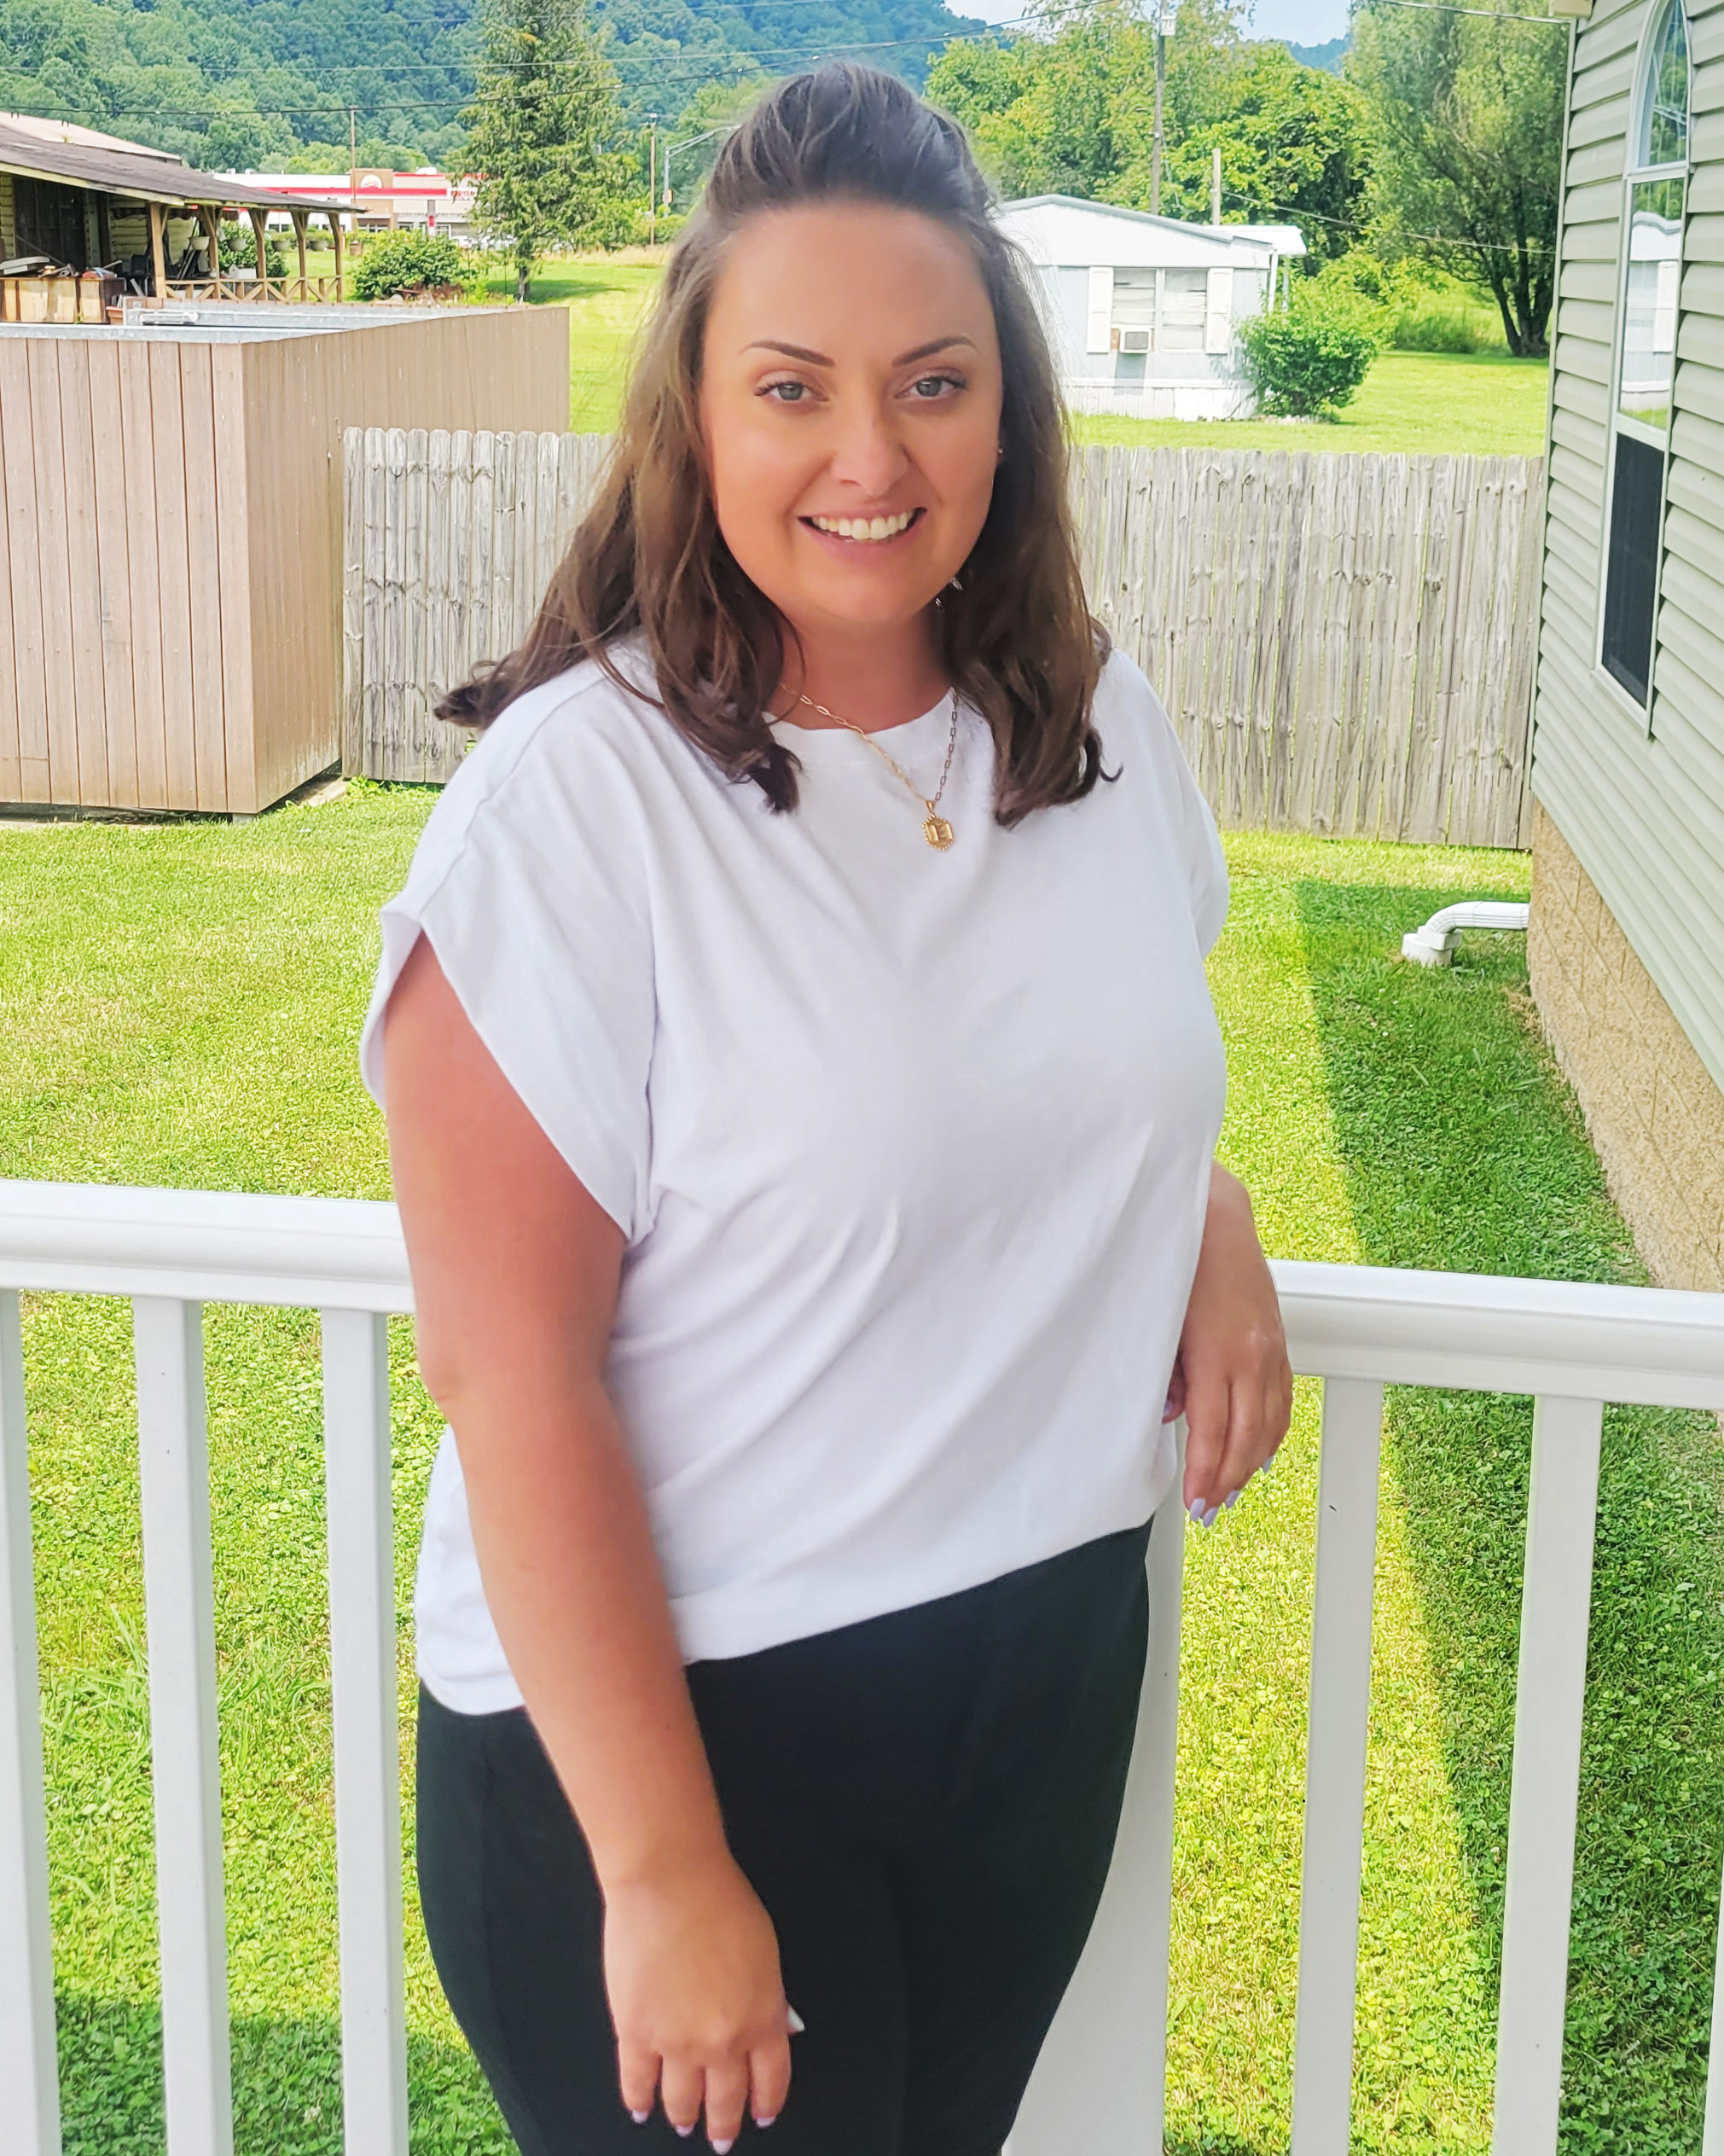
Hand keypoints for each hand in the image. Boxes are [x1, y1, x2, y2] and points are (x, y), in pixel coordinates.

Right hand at [606, 1851, 791, 2147]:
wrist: (671, 1882)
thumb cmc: (719, 1901)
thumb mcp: (765, 1952)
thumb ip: (766, 1997)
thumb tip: (767, 2024)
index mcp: (763, 2018)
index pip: (770, 2081)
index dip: (765, 2104)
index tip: (761, 2115)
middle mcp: (722, 2041)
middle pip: (726, 2100)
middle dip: (724, 2124)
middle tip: (721, 2137)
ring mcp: (676, 2043)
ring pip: (682, 2101)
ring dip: (684, 2117)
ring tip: (683, 2123)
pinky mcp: (636, 2033)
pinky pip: (637, 2081)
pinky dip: (638, 2099)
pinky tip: (642, 2107)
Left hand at [1170, 1165, 1291, 1524]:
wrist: (1211, 1215)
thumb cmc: (1174, 1261)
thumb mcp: (1156, 1322)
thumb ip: (1164, 1374)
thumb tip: (1173, 1416)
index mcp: (1217, 1351)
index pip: (1212, 1431)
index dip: (1204, 1473)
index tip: (1193, 1503)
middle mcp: (1251, 1353)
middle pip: (1245, 1436)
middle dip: (1226, 1479)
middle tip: (1208, 1509)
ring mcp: (1271, 1346)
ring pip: (1270, 1422)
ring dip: (1250, 1461)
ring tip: (1230, 1489)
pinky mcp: (1278, 1337)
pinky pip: (1282, 1397)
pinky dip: (1273, 1430)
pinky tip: (1260, 1451)